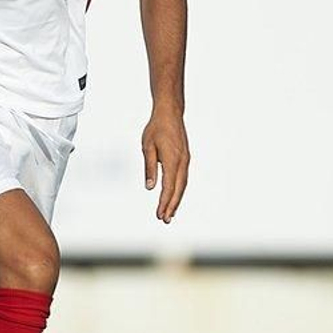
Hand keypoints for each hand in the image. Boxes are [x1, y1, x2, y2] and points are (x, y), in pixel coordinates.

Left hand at [141, 105, 189, 222]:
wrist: (170, 113)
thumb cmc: (156, 128)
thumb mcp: (147, 147)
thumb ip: (149, 168)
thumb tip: (150, 187)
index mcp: (172, 159)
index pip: (168, 186)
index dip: (164, 202)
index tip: (159, 214)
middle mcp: (182, 162)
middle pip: (178, 189)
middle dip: (172, 206)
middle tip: (165, 219)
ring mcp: (185, 160)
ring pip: (183, 185)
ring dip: (177, 200)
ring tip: (170, 213)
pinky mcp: (185, 159)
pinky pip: (183, 178)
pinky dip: (179, 190)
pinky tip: (174, 196)